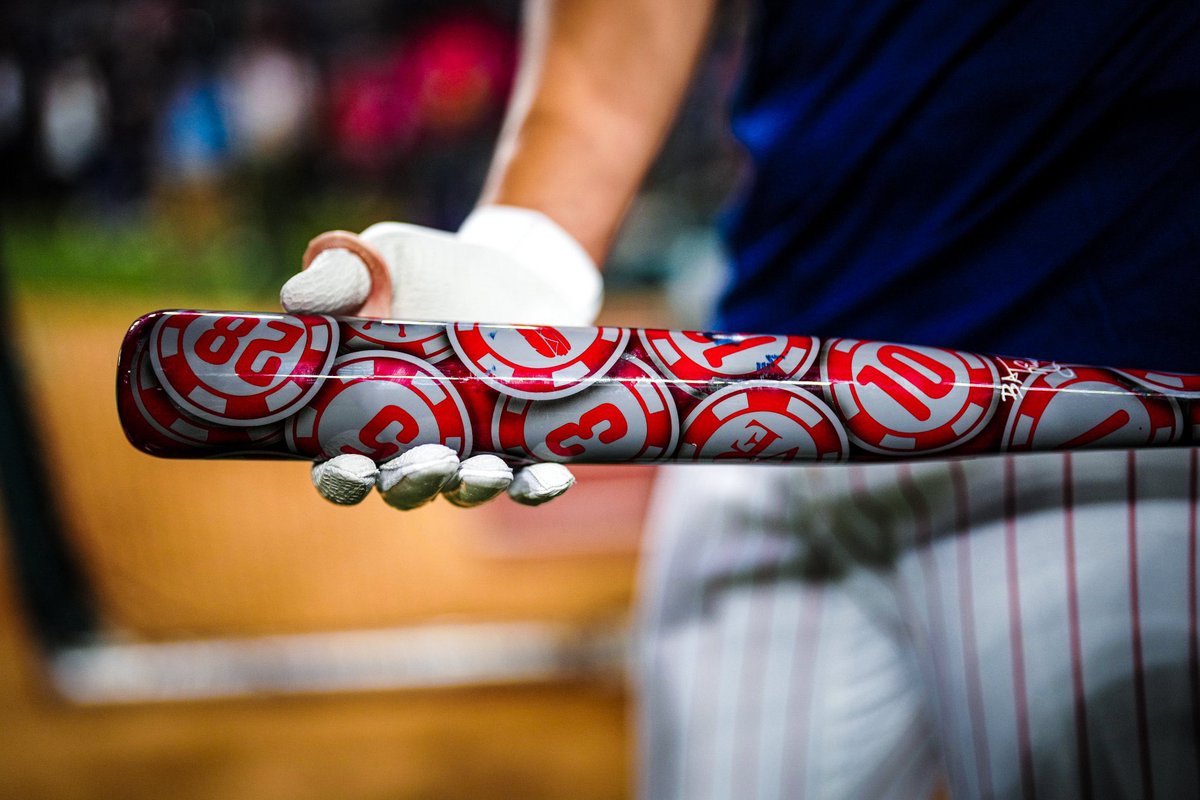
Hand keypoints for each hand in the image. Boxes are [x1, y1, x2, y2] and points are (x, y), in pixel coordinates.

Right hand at [279, 205, 602, 509]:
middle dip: (414, 483)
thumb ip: (336, 279)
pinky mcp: (525, 440)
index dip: (341, 478)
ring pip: (467, 488)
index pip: (340, 466)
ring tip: (487, 469)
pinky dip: (539, 485)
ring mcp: (472, 446)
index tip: (350, 467)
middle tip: (429, 463)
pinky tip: (552, 477)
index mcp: (361, 414)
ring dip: (476, 487)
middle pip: (405, 488)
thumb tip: (294, 299)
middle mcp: (415, 443)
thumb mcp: (377, 260)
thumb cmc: (423, 270)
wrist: (509, 264)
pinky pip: (531, 478)